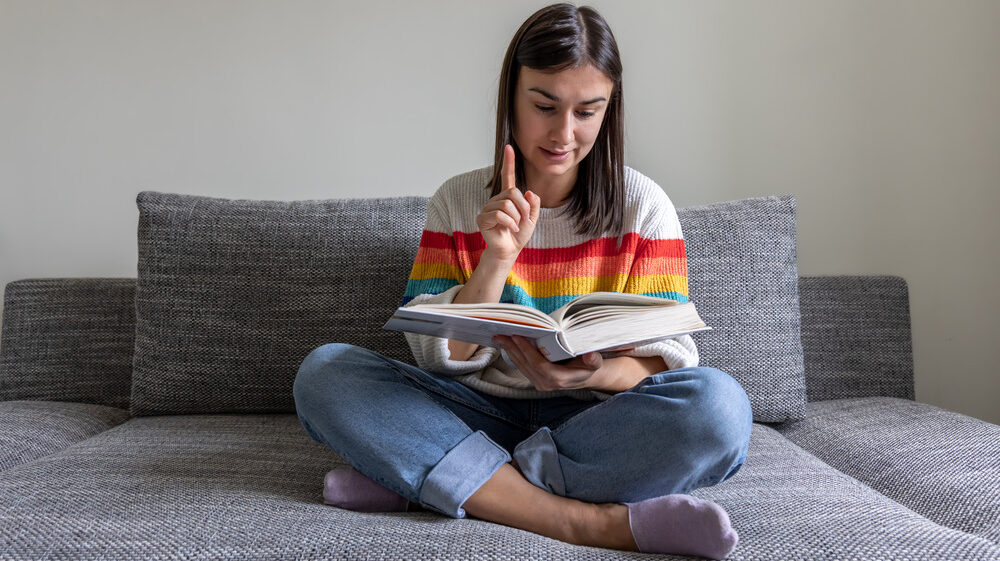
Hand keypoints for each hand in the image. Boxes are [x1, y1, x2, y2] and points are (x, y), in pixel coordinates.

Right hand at [477, 144, 540, 261]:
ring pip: (507, 204)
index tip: (509, 147)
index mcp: (508, 197)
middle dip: (523, 208)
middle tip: (522, 220)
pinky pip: (499, 214)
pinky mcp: (482, 218)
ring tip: (515, 226)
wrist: (510, 250)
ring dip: (516, 217)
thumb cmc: (519, 234)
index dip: (509, 162)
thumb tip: (528, 192)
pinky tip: (511, 229)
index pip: (508, 176)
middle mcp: (496, 200)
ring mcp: (487, 208)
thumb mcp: (532, 218)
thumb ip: (533, 204)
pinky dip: (509, 223)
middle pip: (513, 193)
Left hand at [492, 334, 604, 391]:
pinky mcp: (535, 380)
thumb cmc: (588, 367)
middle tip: (500, 334)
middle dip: (512, 348)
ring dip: (509, 351)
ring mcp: (539, 383)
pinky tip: (507, 345)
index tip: (517, 336)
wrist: (584, 377)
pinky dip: (513, 355)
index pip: (538, 364)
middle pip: (525, 364)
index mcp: (558, 379)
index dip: (527, 351)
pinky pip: (522, 367)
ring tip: (499, 338)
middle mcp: (546, 383)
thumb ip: (593, 360)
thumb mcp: (594, 363)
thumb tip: (590, 356)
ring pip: (521, 366)